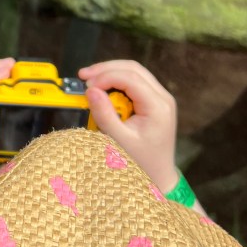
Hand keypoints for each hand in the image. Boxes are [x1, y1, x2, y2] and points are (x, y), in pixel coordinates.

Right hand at [78, 59, 177, 193]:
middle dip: (106, 69)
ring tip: (89, 80)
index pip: (130, 78)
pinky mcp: (154, 101)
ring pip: (134, 72)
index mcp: (158, 107)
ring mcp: (161, 98)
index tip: (86, 85)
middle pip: (133, 69)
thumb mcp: (119, 141)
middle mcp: (163, 98)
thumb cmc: (141, 163)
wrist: (159, 176)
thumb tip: (91, 90)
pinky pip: (135, 82)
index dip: (105, 77)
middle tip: (83, 76)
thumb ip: (105, 114)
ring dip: (110, 72)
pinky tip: (102, 87)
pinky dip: (116, 81)